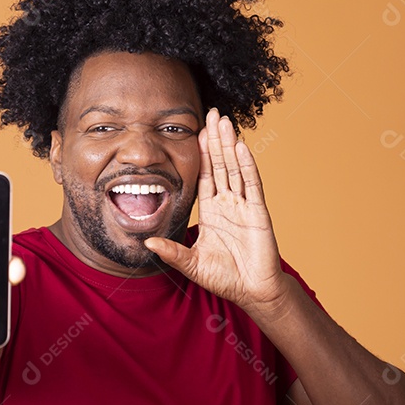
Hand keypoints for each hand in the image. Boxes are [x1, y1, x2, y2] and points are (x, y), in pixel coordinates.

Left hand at [144, 108, 287, 314]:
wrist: (253, 292)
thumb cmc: (225, 278)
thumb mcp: (191, 265)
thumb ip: (171, 252)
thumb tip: (146, 243)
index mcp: (212, 211)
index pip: (205, 176)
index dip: (201, 154)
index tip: (195, 131)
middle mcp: (228, 204)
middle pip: (220, 165)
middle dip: (215, 140)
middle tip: (211, 113)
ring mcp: (244, 206)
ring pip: (235, 168)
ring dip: (229, 145)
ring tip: (225, 121)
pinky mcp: (258, 213)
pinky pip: (251, 185)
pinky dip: (246, 165)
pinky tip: (241, 146)